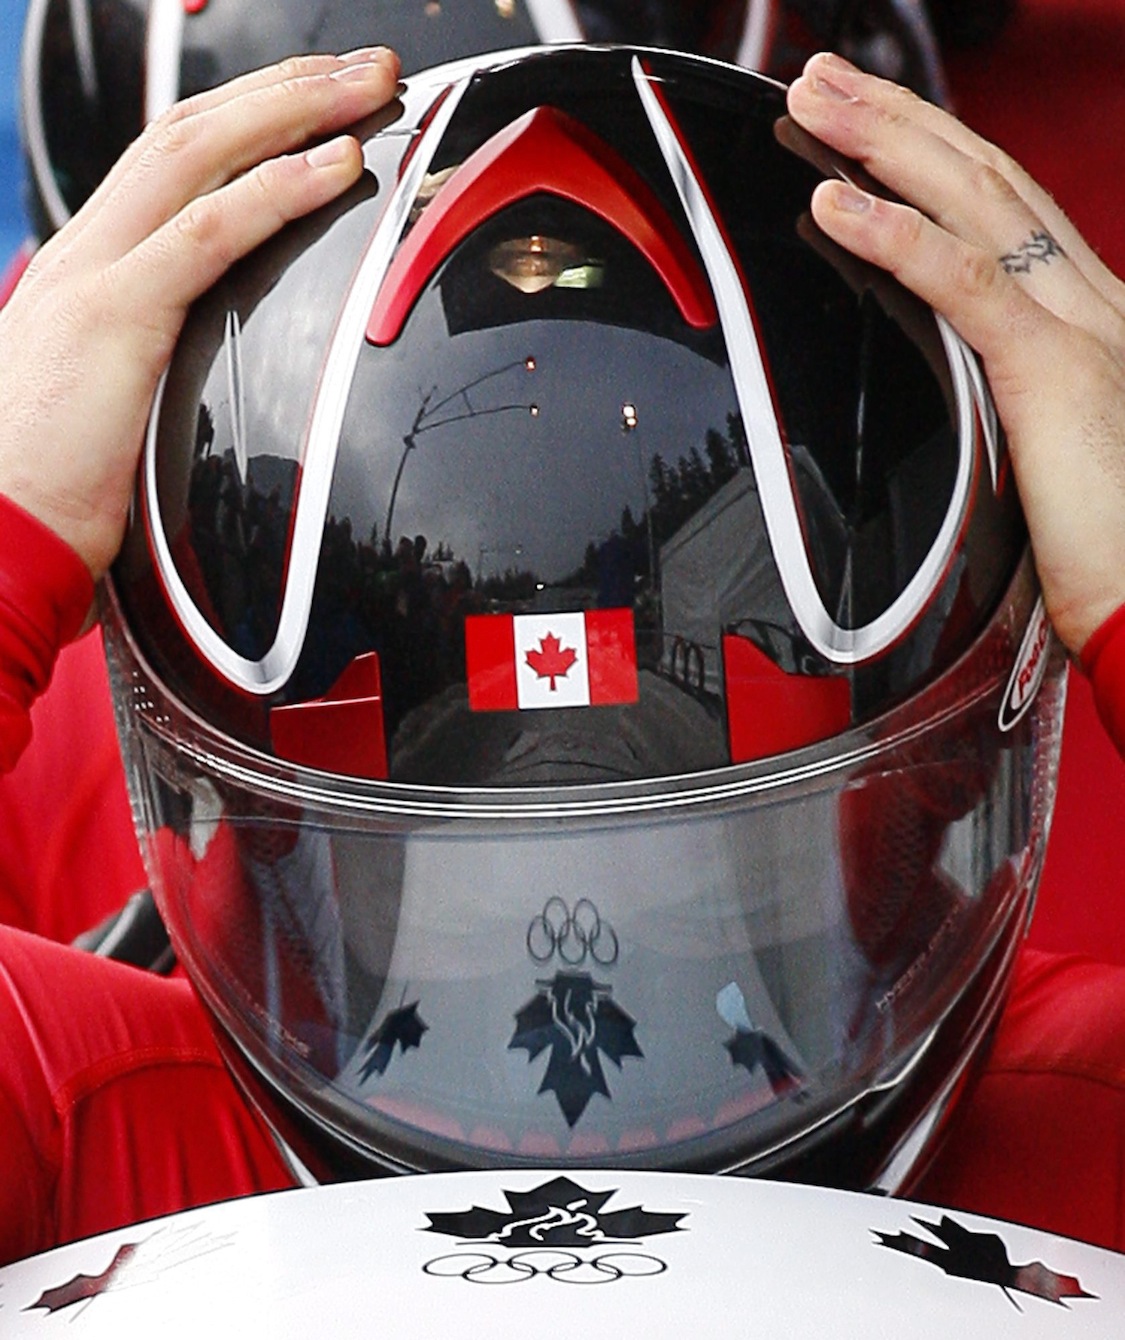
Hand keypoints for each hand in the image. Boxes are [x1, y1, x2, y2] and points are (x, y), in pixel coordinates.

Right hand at [0, 49, 400, 582]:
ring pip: (200, 154)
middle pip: (192, 130)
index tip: (319, 101)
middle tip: (366, 68)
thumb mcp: (116, 398)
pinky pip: (207, 233)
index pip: (172, 158)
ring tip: (366, 87)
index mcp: (89, 266)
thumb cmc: (54, 487)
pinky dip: (277, 191)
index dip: (250, 117)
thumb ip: (160, 356)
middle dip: (285, 88)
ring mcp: (96, 275)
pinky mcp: (113, 317)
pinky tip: (336, 164)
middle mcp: (89, 251)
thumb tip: (216, 364)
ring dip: (293, 111)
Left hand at [786, 51, 1124, 657]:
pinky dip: (895, 235)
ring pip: (973, 203)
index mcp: (1090, 320)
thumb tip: (950, 394)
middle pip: (984, 180)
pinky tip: (836, 200)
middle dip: (899, 121)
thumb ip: (1004, 401)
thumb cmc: (1110, 552)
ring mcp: (1081, 326)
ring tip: (816, 100)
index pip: (1003, 210)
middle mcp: (1093, 302)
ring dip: (885, 143)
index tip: (871, 128)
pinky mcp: (1055, 369)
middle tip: (825, 79)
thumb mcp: (1046, 452)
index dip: (935, 156)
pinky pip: (964, 283)